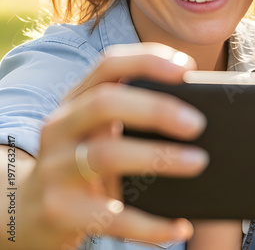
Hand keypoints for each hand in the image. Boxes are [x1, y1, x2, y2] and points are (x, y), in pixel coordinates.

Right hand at [9, 43, 208, 248]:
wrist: (26, 211)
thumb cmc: (80, 159)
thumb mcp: (95, 128)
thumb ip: (130, 112)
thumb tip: (195, 113)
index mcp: (76, 100)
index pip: (109, 64)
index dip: (148, 60)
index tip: (187, 67)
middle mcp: (61, 127)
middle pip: (106, 103)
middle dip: (156, 109)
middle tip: (197, 124)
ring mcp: (55, 169)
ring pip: (107, 154)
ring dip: (158, 157)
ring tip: (198, 162)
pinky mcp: (59, 212)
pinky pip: (110, 218)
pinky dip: (150, 224)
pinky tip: (179, 225)